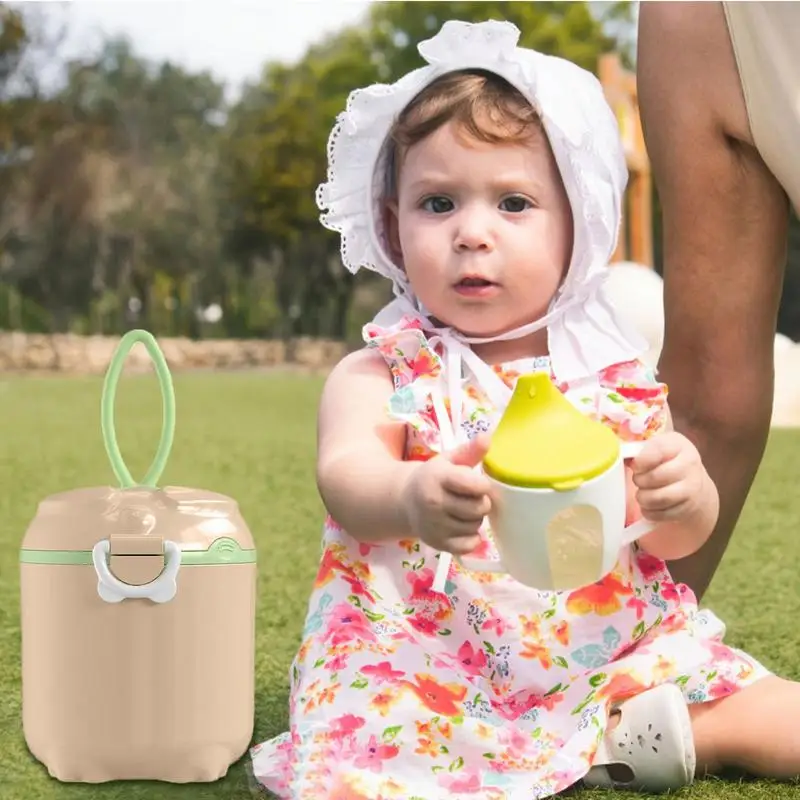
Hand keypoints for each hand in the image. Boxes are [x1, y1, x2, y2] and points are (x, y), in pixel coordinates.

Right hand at [399, 434, 492, 554]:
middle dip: (480, 502)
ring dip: (475, 519)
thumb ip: (470, 451)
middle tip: (471, 498)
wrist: (406, 501)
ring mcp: (434, 525)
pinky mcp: (437, 543)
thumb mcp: (448, 460)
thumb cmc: (434, 478)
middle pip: (479, 508)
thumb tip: (488, 437)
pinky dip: (471, 539)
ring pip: (475, 526)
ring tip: (464, 510)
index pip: (476, 485)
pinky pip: (468, 546)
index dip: (482, 485)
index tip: (477, 483)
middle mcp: (434, 503)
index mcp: (438, 478)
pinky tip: (462, 528)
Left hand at [629, 432, 715, 523]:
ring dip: (643, 498)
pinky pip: (662, 514)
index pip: (656, 451)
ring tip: (643, 493)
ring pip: (658, 498)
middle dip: (639, 480)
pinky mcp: (689, 507)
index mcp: (678, 444)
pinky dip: (650, 512)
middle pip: (654, 477)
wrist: (693, 482)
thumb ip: (638, 450)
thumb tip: (620, 457)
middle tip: (638, 480)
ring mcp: (692, 487)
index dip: (640, 461)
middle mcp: (689, 464)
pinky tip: (650, 505)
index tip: (635, 466)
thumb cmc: (666, 461)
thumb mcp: (656, 448)